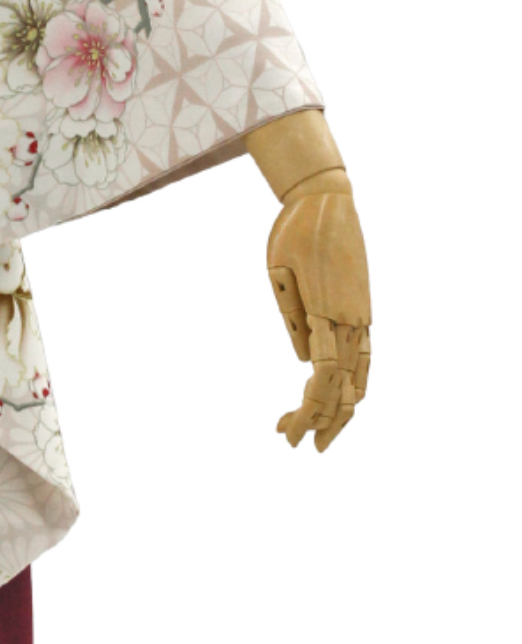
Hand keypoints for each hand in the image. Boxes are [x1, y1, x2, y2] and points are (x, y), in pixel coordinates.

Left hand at [266, 174, 371, 450]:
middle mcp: (352, 319)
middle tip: (292, 443)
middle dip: (320, 421)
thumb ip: (293, 318)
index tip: (286, 434)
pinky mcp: (364, 307)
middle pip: (343, 388)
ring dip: (342, 410)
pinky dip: (359, 383)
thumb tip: (302, 362)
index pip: (321, 379)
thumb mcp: (277, 273)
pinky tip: (349, 398)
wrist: (327, 200)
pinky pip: (367, 355)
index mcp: (326, 311)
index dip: (306, 412)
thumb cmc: (293, 234)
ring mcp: (363, 314)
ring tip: (322, 436)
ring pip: (361, 377)